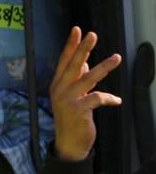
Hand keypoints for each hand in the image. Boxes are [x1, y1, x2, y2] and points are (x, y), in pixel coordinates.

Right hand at [50, 26, 122, 161]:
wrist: (69, 144)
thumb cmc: (71, 118)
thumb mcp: (72, 96)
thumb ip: (76, 79)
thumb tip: (82, 62)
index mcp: (57, 85)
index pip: (64, 61)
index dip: (70, 45)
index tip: (77, 30)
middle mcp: (59, 90)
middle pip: (72, 65)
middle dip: (83, 49)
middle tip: (92, 34)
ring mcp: (67, 100)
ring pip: (88, 79)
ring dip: (104, 68)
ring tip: (117, 58)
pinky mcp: (77, 110)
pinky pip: (97, 98)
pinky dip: (109, 98)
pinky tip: (116, 101)